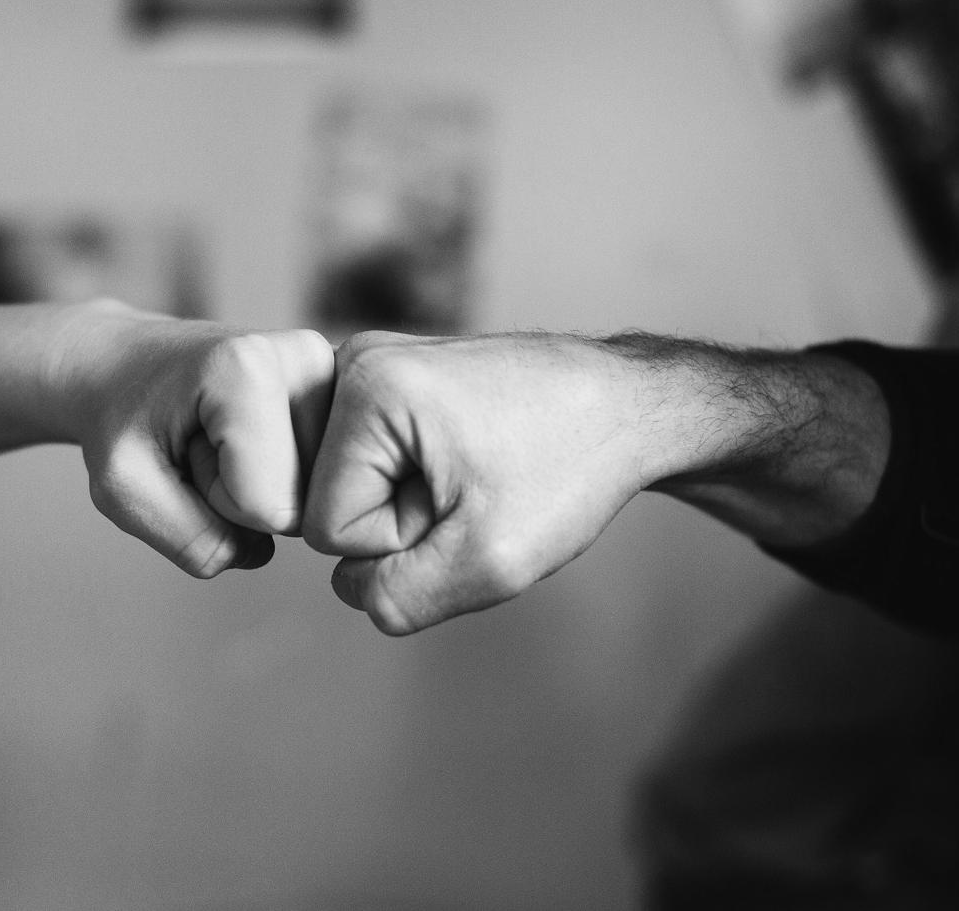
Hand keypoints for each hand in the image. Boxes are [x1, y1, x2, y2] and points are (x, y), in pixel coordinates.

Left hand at [52, 302, 334, 576]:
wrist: (121, 363)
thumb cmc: (117, 418)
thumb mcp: (123, 491)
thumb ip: (193, 540)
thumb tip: (261, 552)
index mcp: (249, 367)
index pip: (267, 508)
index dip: (216, 503)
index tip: (183, 452)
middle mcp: (306, 357)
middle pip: (302, 502)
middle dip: (243, 496)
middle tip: (200, 444)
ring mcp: (333, 371)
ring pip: (320, 494)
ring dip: (263, 486)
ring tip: (218, 437)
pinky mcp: (342, 388)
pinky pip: (327, 477)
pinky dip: (284, 474)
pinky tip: (251, 436)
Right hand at [303, 331, 655, 633]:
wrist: (630, 406)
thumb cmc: (572, 466)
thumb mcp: (489, 562)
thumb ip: (396, 598)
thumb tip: (352, 586)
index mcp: (366, 388)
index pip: (328, 527)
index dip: (402, 540)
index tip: (468, 501)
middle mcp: (356, 360)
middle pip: (332, 501)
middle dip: (404, 519)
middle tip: (477, 487)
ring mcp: (374, 364)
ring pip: (354, 487)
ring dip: (414, 502)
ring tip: (477, 472)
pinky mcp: (392, 378)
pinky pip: (375, 465)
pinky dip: (420, 479)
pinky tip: (470, 460)